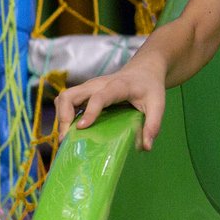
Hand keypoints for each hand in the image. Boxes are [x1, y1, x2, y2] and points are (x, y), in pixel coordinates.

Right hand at [53, 63, 167, 149]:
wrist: (143, 71)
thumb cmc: (150, 88)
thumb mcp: (158, 104)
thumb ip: (153, 124)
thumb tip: (146, 148)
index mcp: (117, 86)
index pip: (99, 97)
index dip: (89, 111)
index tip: (82, 127)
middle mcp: (98, 84)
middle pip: (70, 95)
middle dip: (64, 117)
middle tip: (67, 139)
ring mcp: (88, 87)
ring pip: (63, 97)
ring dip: (61, 117)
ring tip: (66, 138)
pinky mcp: (83, 92)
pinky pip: (65, 101)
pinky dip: (63, 116)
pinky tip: (69, 131)